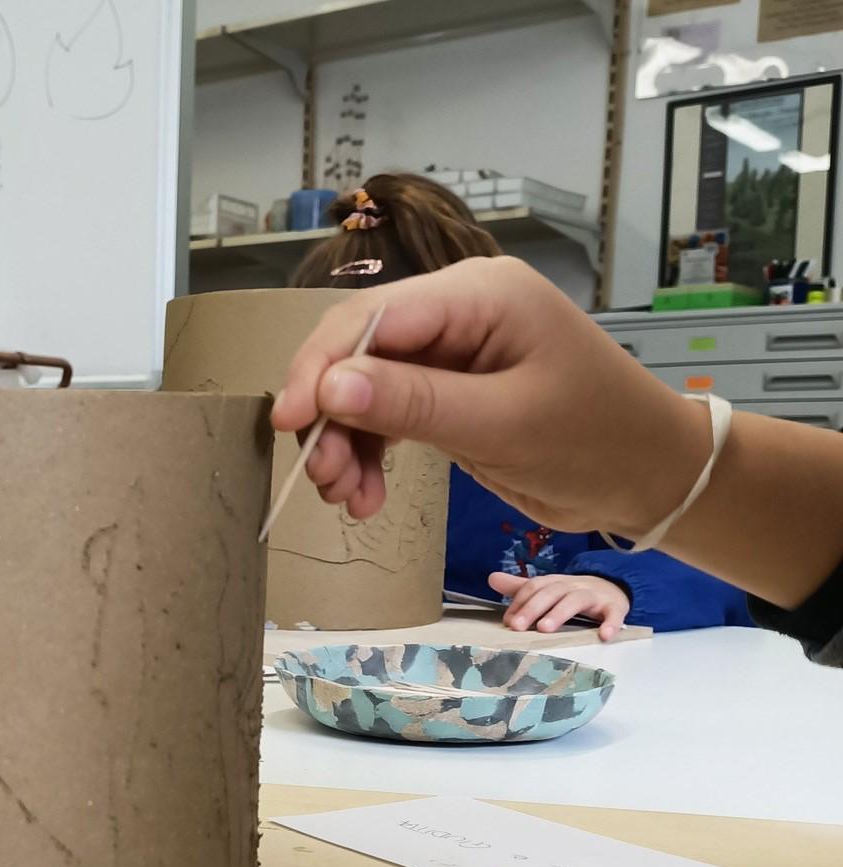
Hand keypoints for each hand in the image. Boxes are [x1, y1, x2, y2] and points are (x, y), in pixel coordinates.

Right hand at [270, 257, 711, 536]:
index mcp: (478, 294)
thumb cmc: (595, 441)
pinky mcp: (446, 388)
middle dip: (329, 414)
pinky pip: (384, 412)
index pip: (373, 317)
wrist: (649, 478)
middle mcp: (456, 310)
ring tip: (349, 500)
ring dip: (344, 444)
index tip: (289, 422)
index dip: (320, 366)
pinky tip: (366, 496)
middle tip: (321, 478)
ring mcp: (450, 350)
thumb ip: (413, 403)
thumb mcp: (501, 425)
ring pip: (362, 387)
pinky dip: (367, 454)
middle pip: (357, 350)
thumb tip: (328, 388)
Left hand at [489, 571, 629, 640]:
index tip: (508, 622)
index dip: (520, 603)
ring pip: (576, 600)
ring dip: (560, 613)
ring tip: (545, 629)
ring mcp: (594, 595)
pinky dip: (610, 623)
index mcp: (554, 582)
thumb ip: (520, 587)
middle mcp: (572, 586)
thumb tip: (491, 578)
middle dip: (532, 608)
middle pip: (550, 593)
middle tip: (517, 627)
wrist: (613, 586)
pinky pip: (614, 614)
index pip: (533, 587)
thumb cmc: (572, 592)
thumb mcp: (548, 588)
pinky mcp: (615, 606)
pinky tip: (604, 636)